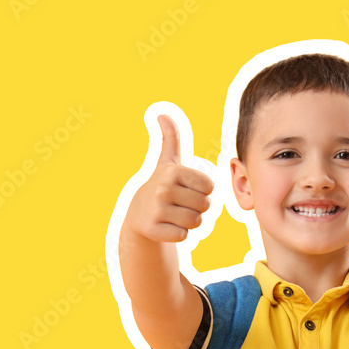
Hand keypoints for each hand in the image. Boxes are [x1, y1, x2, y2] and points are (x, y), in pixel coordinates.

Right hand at [124, 114, 214, 243]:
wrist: (138, 214)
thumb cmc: (161, 185)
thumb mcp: (167, 161)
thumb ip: (171, 138)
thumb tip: (162, 113)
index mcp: (172, 172)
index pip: (210, 187)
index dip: (203, 191)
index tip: (187, 189)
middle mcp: (163, 189)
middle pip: (205, 205)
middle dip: (198, 208)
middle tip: (181, 204)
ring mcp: (157, 210)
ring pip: (196, 222)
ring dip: (191, 222)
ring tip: (175, 215)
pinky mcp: (154, 230)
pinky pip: (183, 235)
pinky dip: (179, 233)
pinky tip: (168, 226)